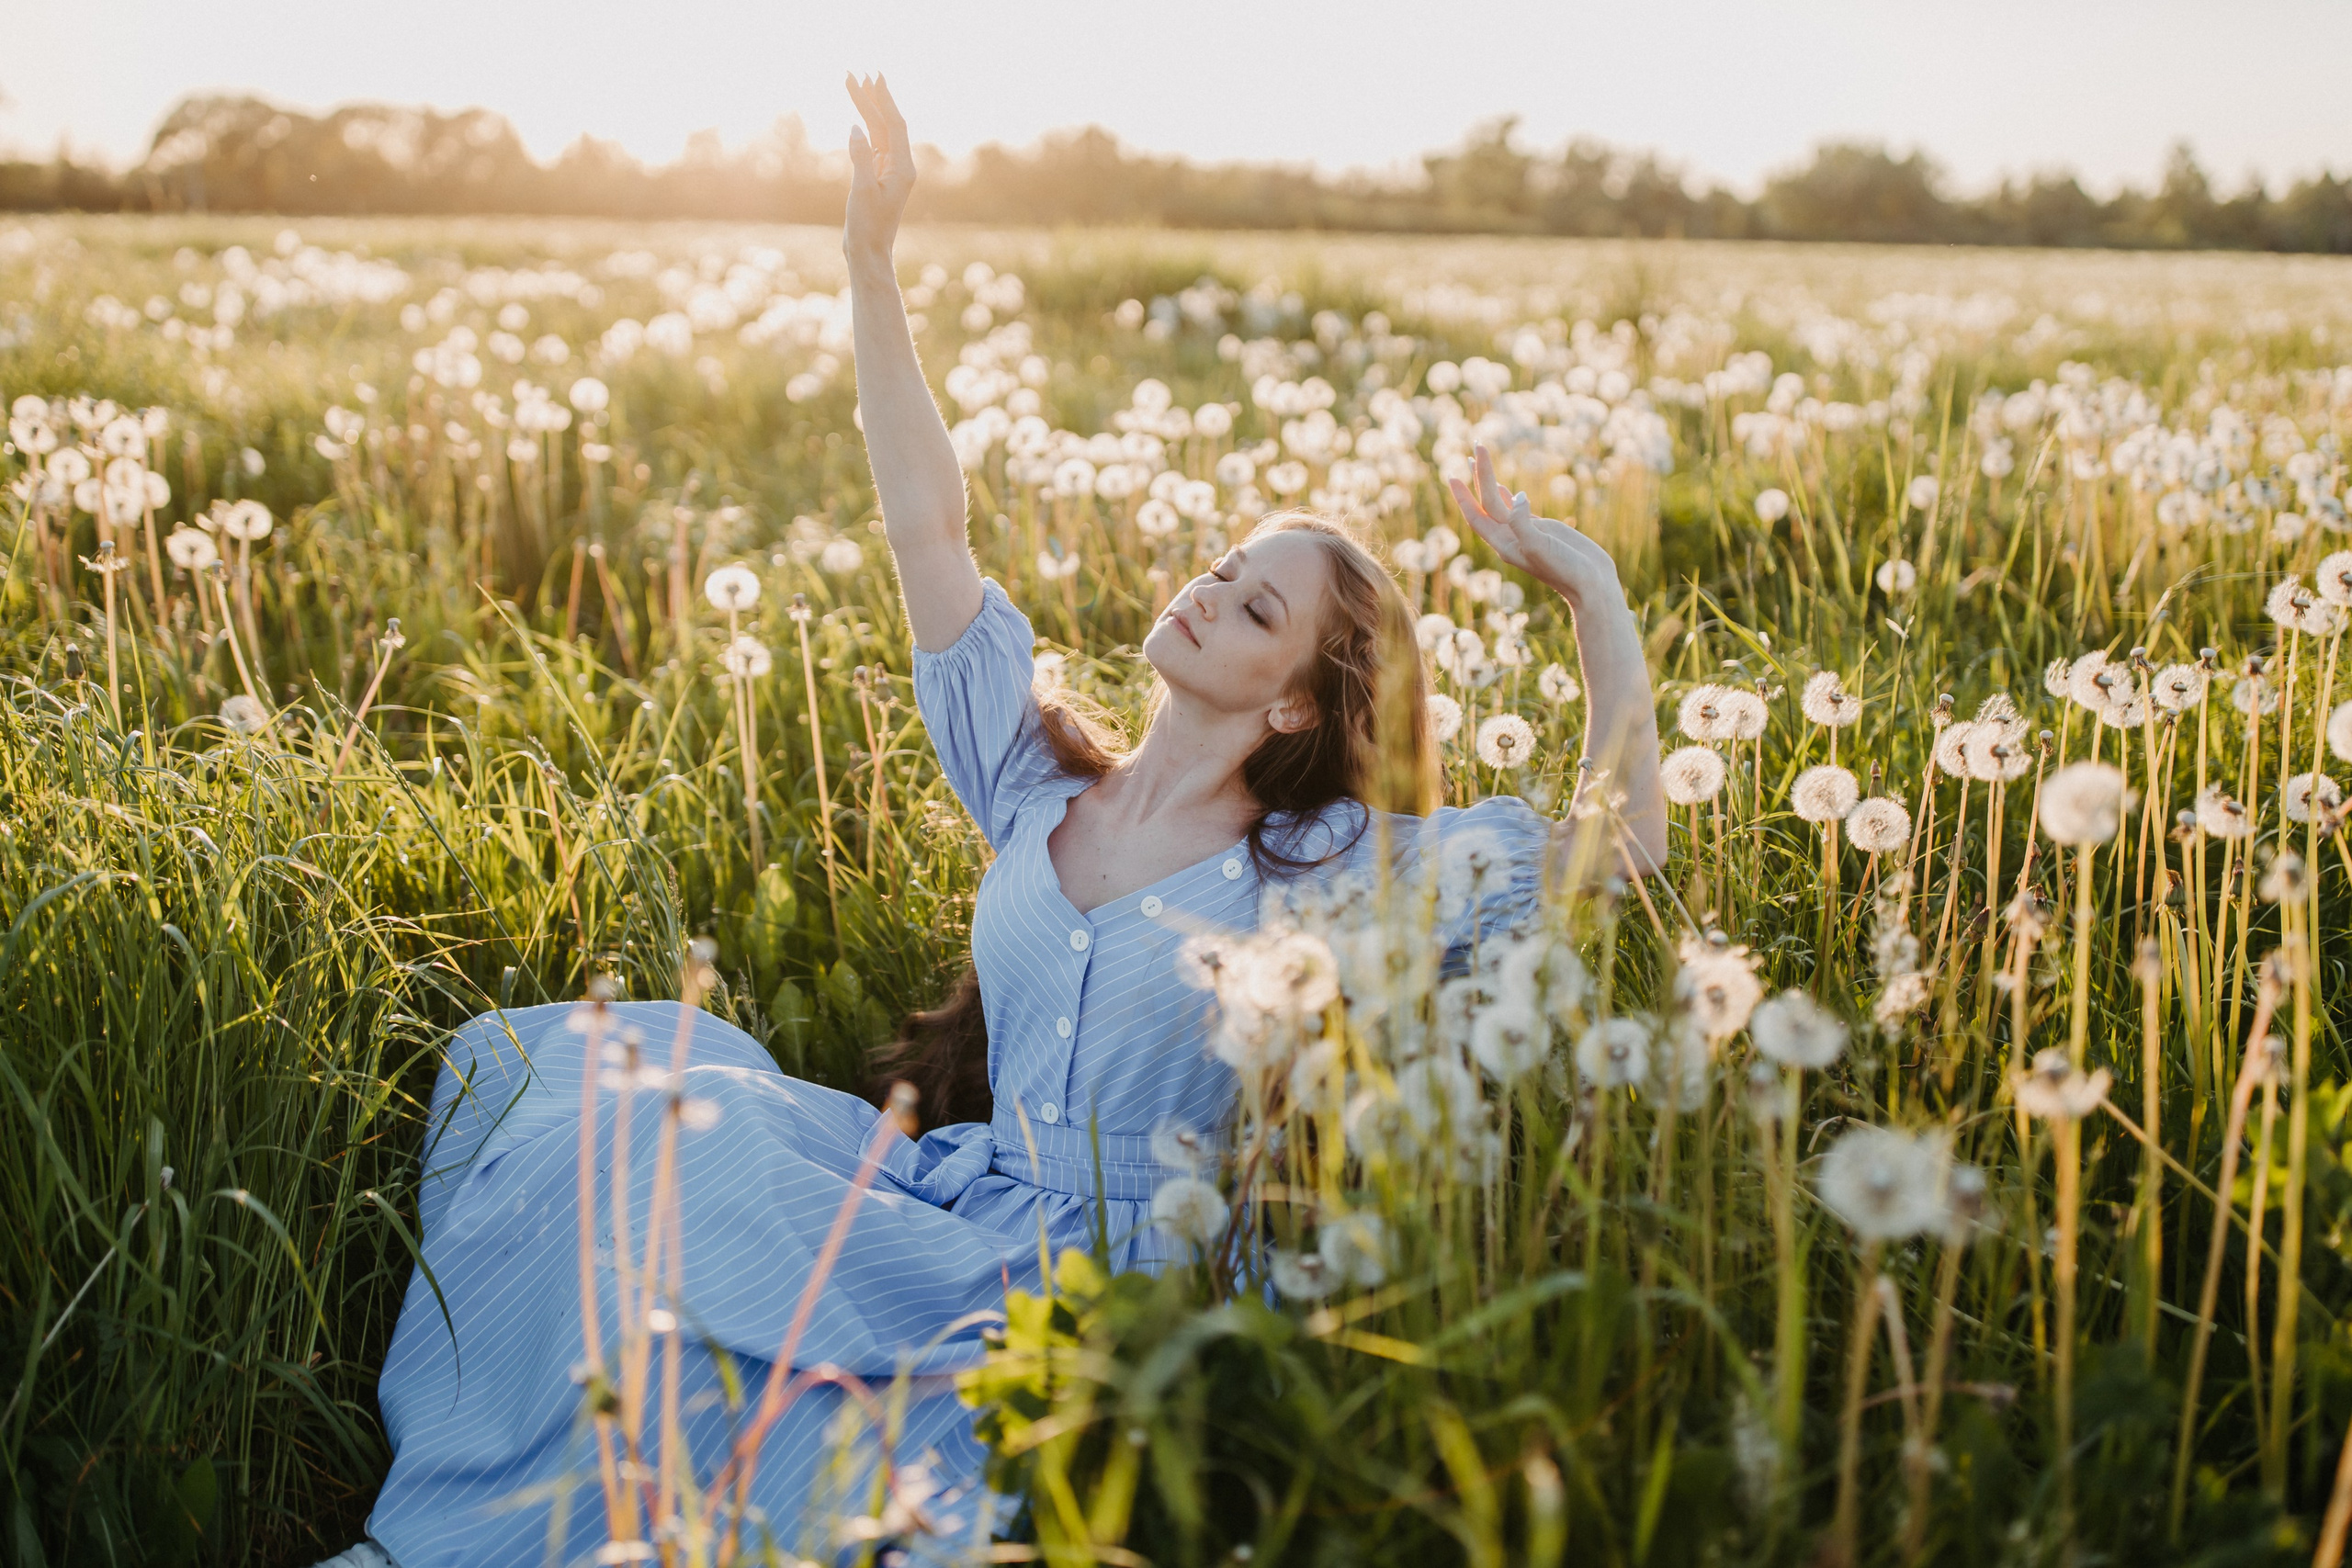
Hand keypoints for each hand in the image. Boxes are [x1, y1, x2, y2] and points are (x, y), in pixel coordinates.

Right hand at [844, 74, 914, 261]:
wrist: (868, 251)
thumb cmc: (868, 226)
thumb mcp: (863, 191)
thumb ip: (861, 158)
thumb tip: (856, 128)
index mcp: (903, 168)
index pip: (895, 125)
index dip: (885, 99)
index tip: (874, 77)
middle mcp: (900, 166)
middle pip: (887, 123)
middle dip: (872, 97)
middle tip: (856, 71)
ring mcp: (890, 170)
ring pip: (878, 131)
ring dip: (866, 108)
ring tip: (852, 82)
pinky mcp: (878, 175)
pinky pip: (873, 143)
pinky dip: (864, 127)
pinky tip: (856, 114)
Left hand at [1446, 445, 1620, 608]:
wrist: (1591, 584)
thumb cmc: (1566, 570)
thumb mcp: (1541, 546)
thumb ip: (1525, 523)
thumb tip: (1518, 497)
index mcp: (1504, 544)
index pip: (1477, 515)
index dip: (1463, 496)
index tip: (1451, 474)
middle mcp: (1510, 537)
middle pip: (1487, 502)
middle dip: (1479, 475)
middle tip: (1476, 445)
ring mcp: (1524, 532)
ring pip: (1499, 503)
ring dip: (1488, 481)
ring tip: (1477, 459)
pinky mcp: (1541, 529)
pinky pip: (1516, 508)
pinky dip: (1506, 494)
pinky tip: (1500, 485)